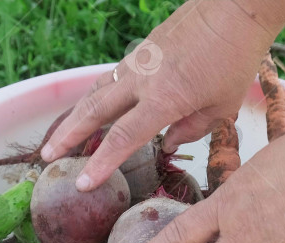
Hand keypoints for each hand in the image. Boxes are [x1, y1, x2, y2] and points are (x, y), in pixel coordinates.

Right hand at [41, 0, 284, 190]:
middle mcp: (142, 80)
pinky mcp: (141, 49)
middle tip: (48, 155)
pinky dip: (97, 95)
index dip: (100, 164)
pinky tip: (92, 107)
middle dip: (68, 136)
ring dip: (76, 115)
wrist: (235, 7)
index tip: (81, 183)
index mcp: (165, 99)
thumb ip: (192, 129)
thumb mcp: (222, 106)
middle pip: (94, 111)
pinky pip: (112, 76)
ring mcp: (139, 61)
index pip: (123, 137)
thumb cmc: (236, 58)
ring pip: (97, 90)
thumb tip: (167, 144)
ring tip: (60, 135)